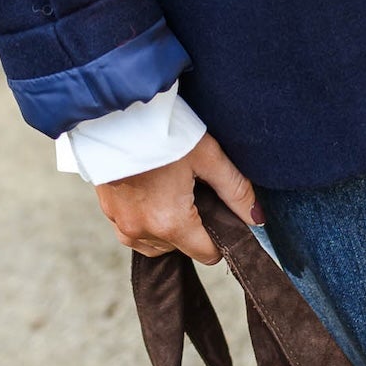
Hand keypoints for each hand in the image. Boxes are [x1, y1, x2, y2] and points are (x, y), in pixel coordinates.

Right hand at [95, 131, 263, 261]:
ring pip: (157, 244)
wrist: (115, 111)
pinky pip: (134, 233)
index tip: (221, 210)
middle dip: (194, 225)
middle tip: (195, 188)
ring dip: (169, 226)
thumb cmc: (163, 130)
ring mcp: (121, 224)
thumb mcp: (208, 155)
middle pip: (183, 248)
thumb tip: (258, 219)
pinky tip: (153, 191)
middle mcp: (142, 232)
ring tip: (172, 188)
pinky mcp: (108, 213)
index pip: (208, 254)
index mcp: (171, 223)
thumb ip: (236, 190)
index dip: (221, 235)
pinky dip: (147, 220)